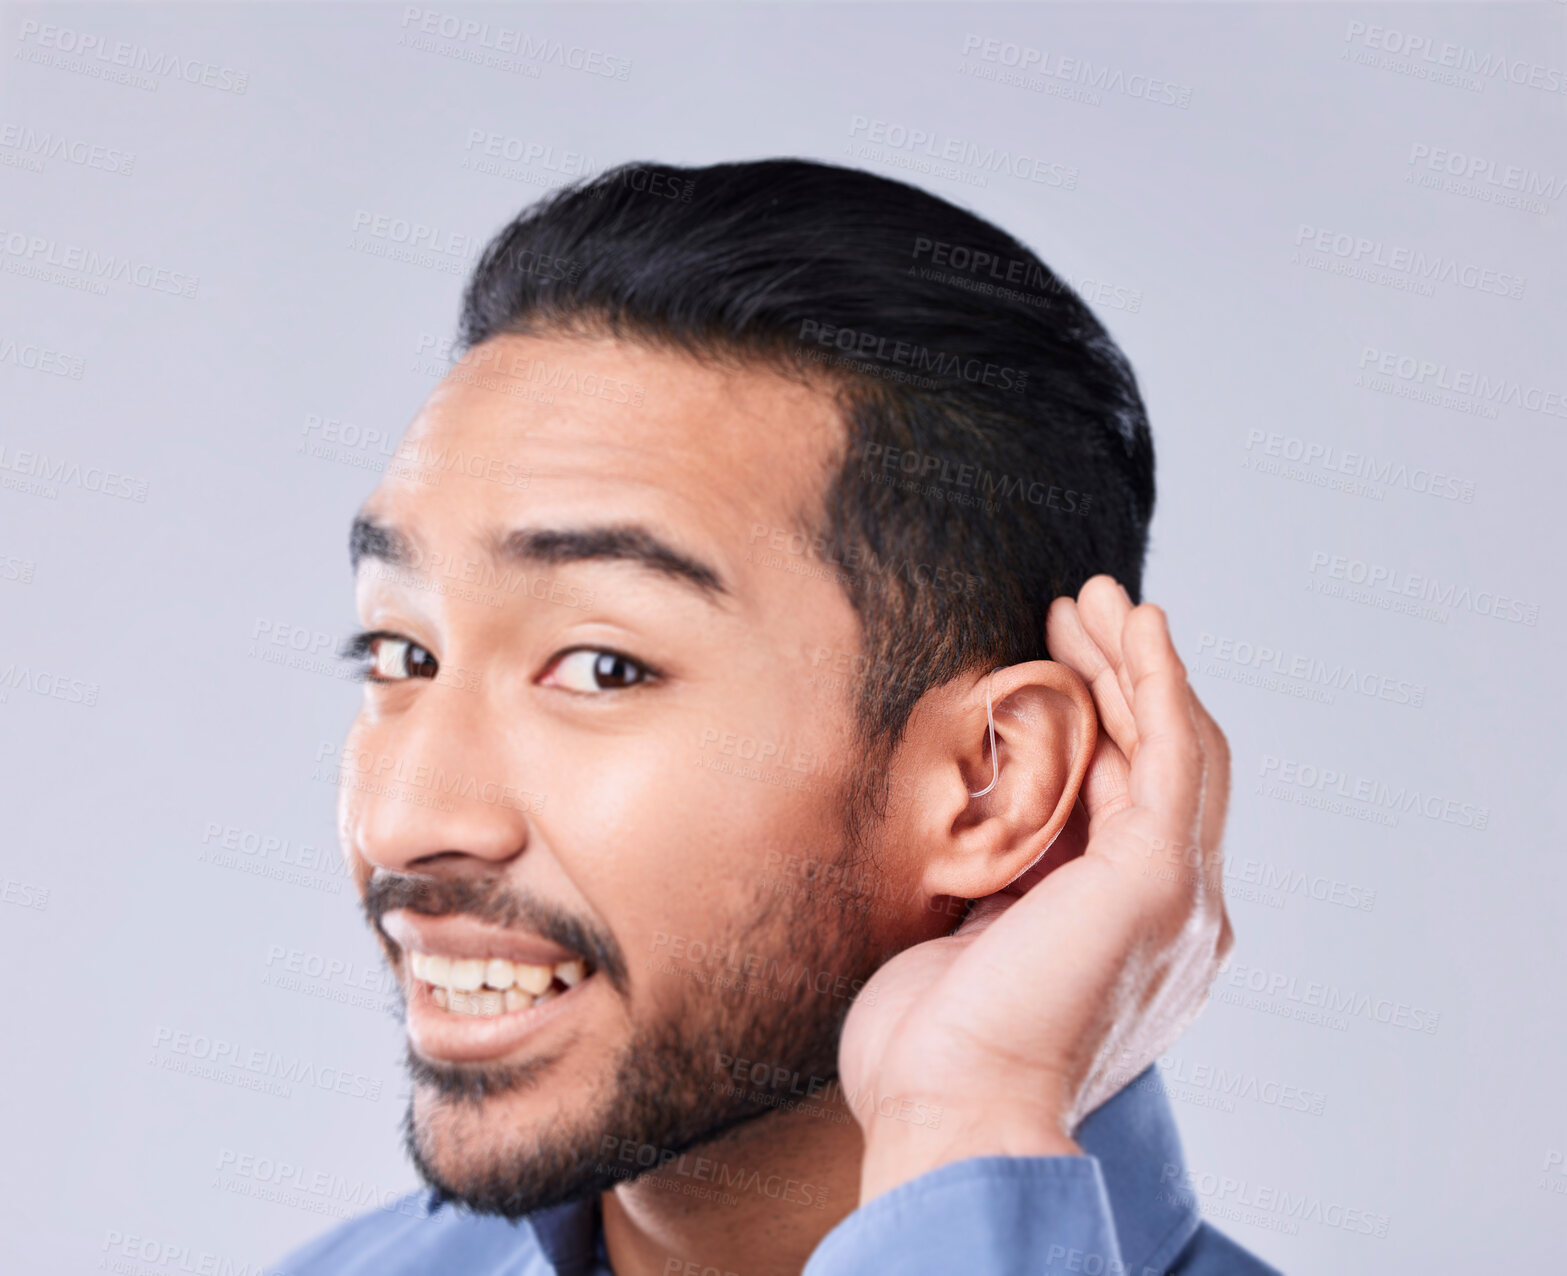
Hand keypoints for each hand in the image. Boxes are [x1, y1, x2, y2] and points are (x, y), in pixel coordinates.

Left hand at [837, 575, 1232, 1201]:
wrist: (951, 1112)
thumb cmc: (935, 1048)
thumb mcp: (971, 936)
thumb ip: (998, 877)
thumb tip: (974, 819)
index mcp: (1128, 927)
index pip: (1134, 798)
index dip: (1106, 721)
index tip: (1054, 661)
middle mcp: (1173, 910)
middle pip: (1164, 760)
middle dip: (1121, 677)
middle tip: (1078, 611)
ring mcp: (1175, 895)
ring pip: (1173, 745)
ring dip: (1134, 661)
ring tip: (1094, 598)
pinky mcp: (1157, 879)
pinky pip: (1174, 754)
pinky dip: (1159, 679)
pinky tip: (1138, 622)